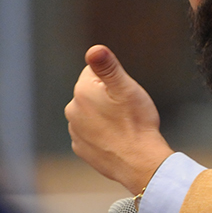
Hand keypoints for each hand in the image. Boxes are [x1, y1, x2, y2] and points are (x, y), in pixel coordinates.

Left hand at [64, 45, 173, 193]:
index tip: (124, 95)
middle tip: (126, 111)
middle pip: (92, 93)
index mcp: (82, 91)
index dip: (113, 81)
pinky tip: (118, 140)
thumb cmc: (136, 123)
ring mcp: (75, 132)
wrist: (139, 163)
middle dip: (107, 98)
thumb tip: (94, 49)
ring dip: (105, 117)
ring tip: (124, 127)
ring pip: (92, 114)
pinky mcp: (81, 149)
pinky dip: (102, 135)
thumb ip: (107, 67)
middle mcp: (72, 110)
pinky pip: (91, 134)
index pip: (94, 72)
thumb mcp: (126, 88)